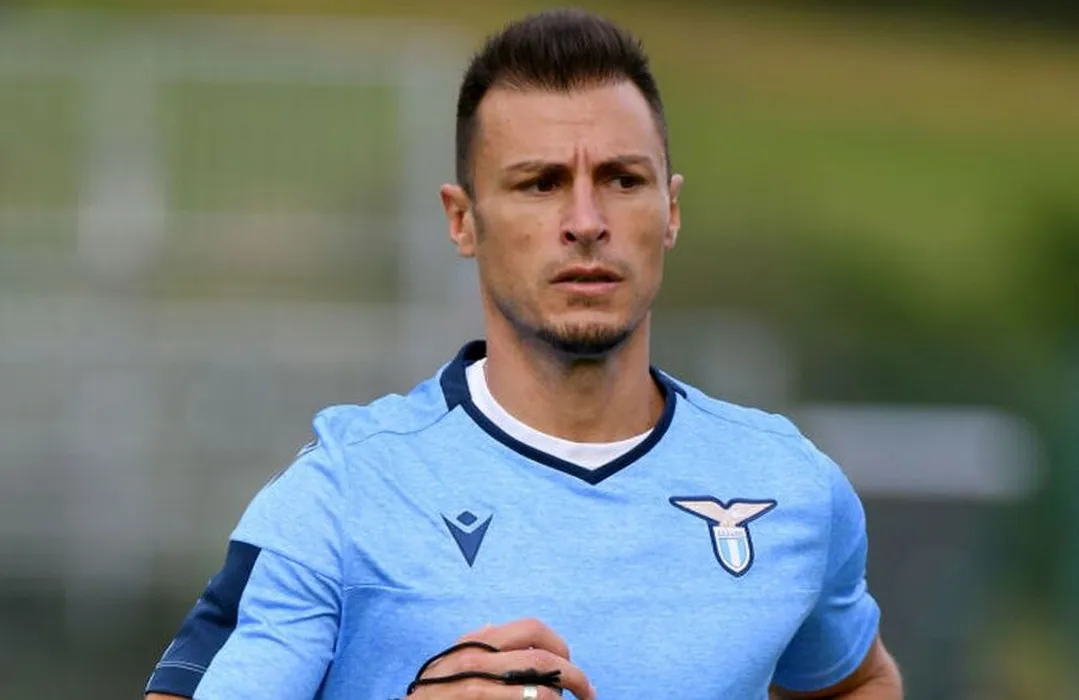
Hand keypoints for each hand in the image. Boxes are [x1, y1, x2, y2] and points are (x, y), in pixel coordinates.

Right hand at [408, 618, 595, 699]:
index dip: (560, 646)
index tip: (570, 664)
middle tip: (587, 691)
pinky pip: (522, 697)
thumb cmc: (438, 690)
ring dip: (564, 693)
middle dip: (574, 673)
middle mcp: (477, 654)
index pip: (532, 629)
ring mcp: (473, 679)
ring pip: (538, 680)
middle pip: (542, 654)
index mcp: (478, 639)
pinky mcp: (471, 698)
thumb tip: (497, 627)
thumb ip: (479, 645)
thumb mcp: (455, 660)